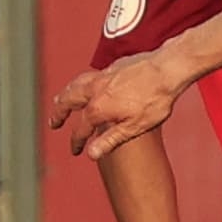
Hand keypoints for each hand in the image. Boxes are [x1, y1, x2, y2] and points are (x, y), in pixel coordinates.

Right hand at [53, 56, 181, 160]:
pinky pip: (89, 76)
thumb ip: (110, 140)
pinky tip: (86, 85)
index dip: (76, 142)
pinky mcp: (112, 67)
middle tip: (54, 123)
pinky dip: (80, 83)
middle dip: (59, 113)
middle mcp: (95, 90)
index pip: (81, 129)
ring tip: (59, 100)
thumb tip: (91, 154)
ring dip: (65, 95)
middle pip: (68, 102)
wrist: (168, 68)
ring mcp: (102, 76)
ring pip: (76, 85)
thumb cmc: (155, 99)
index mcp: (99, 109)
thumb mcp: (135, 127)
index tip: (75, 150)